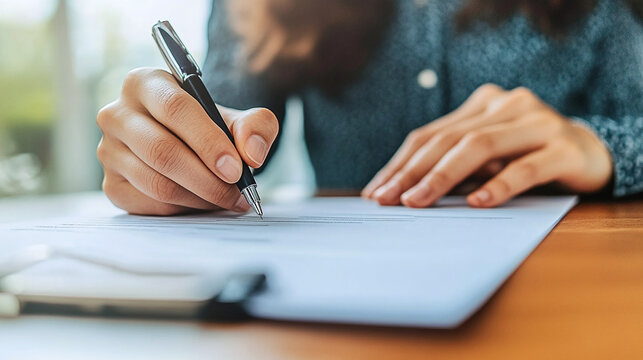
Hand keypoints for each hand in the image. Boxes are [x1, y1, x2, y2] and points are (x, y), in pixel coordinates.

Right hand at [97, 68, 278, 214]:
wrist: (187, 144)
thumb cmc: (210, 127)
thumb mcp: (239, 118)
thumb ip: (256, 126)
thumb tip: (252, 154)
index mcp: (144, 83)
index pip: (175, 109)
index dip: (208, 142)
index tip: (235, 169)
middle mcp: (117, 114)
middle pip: (163, 152)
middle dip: (208, 179)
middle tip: (238, 193)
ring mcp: (108, 152)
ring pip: (157, 183)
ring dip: (200, 197)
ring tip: (228, 199)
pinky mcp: (111, 185)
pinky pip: (150, 204)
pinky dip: (184, 208)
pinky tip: (203, 202)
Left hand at [362, 84, 612, 207]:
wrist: (591, 153)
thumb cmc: (526, 156)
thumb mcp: (488, 157)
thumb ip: (456, 165)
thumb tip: (403, 194)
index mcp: (482, 104)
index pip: (431, 134)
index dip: (400, 163)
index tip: (376, 191)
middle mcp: (507, 105)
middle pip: (449, 139)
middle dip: (412, 172)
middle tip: (388, 200)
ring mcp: (537, 122)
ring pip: (480, 147)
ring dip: (443, 177)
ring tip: (418, 202)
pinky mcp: (563, 148)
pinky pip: (526, 167)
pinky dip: (499, 184)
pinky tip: (477, 202)